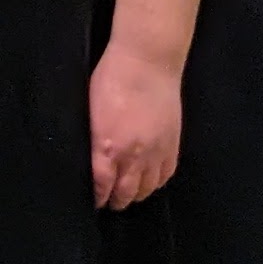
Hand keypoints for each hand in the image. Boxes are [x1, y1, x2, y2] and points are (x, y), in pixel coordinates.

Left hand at [90, 41, 182, 208]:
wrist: (147, 62)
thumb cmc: (111, 78)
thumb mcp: (90, 110)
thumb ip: (91, 140)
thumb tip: (90, 159)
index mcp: (107, 146)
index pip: (101, 185)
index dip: (97, 196)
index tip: (93, 200)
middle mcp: (133, 155)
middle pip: (125, 193)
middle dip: (115, 200)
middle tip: (109, 201)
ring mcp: (156, 152)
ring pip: (147, 188)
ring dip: (136, 194)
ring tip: (128, 194)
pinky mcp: (172, 145)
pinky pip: (165, 175)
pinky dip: (156, 183)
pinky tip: (149, 181)